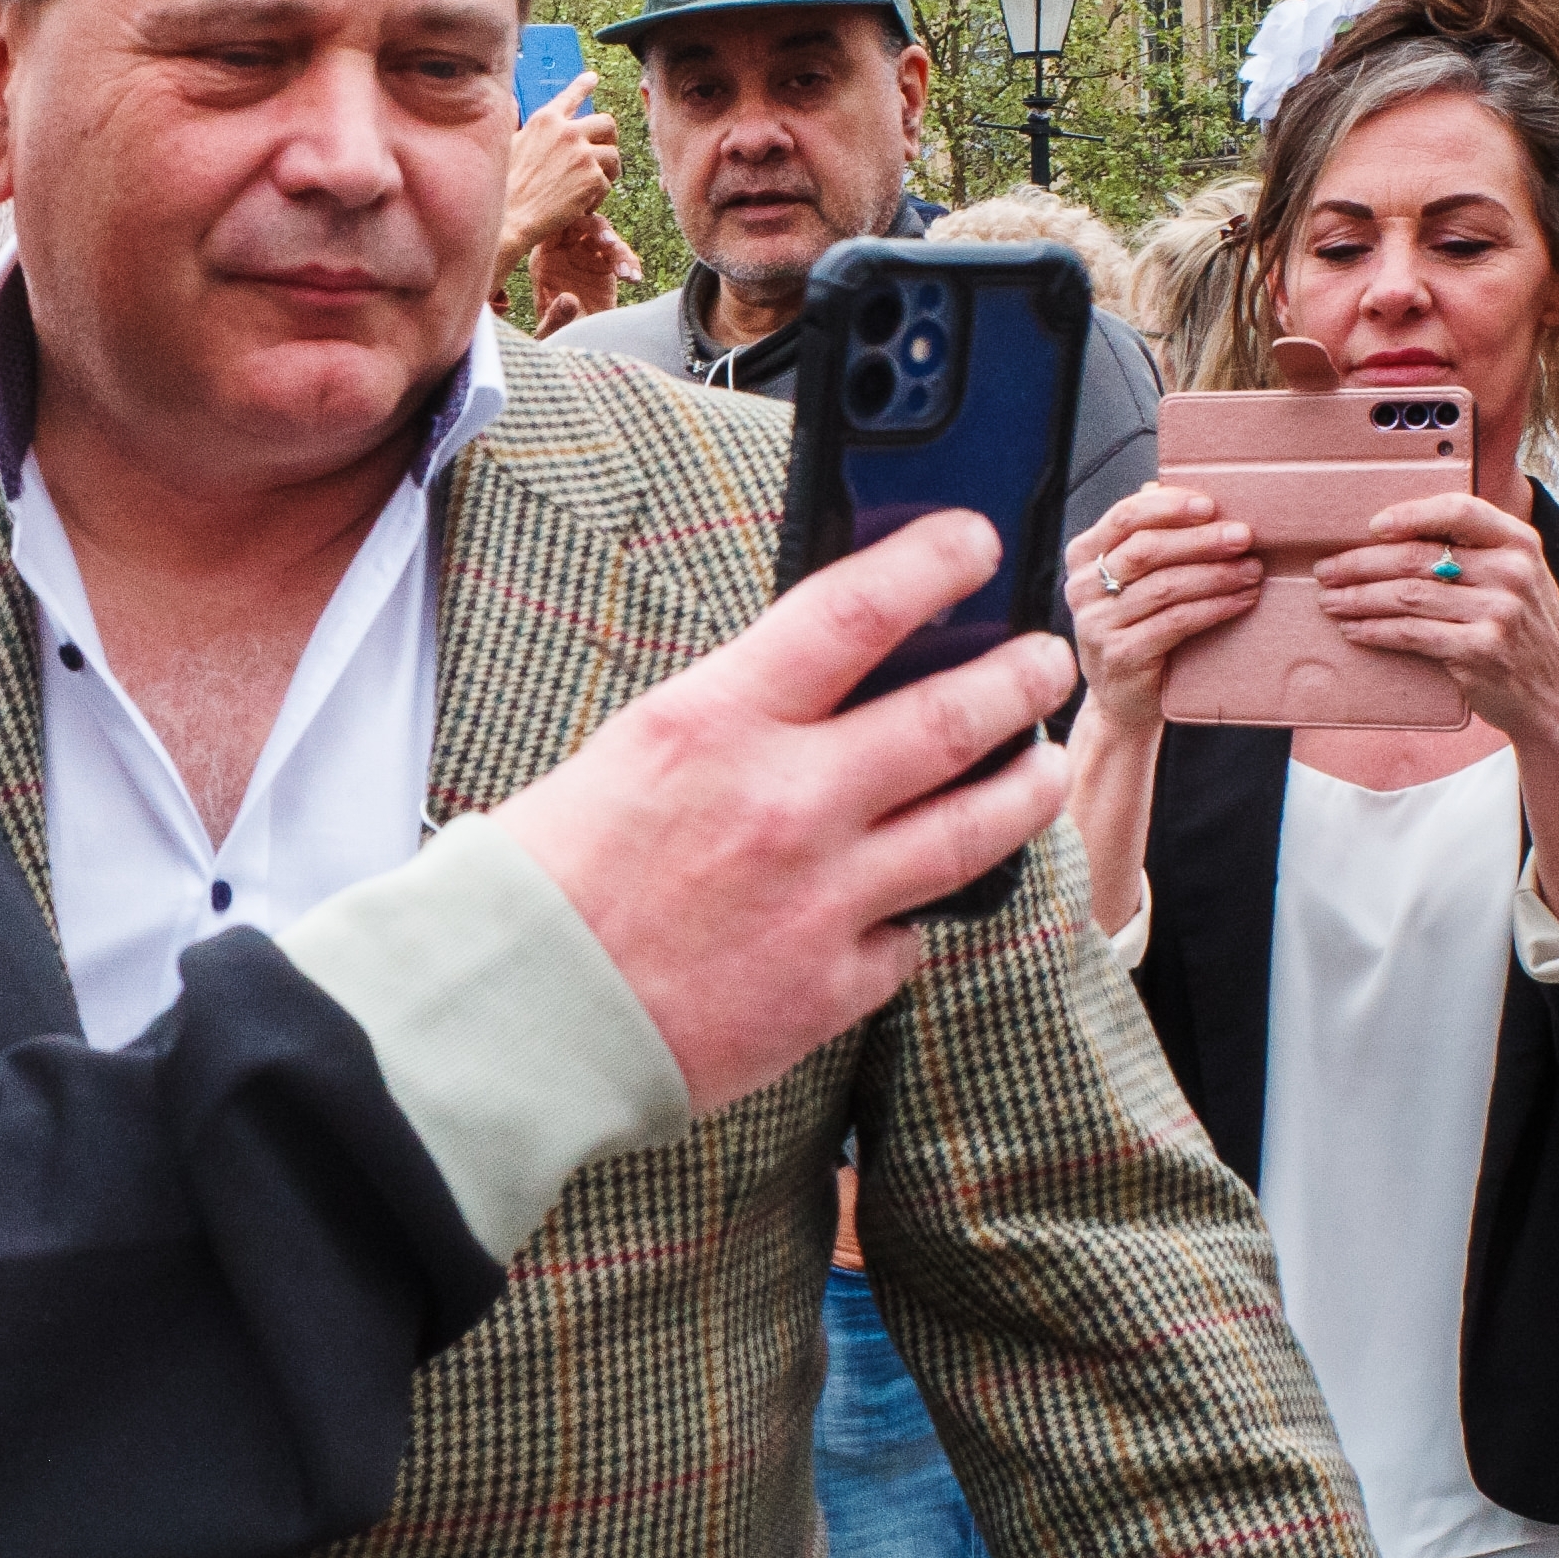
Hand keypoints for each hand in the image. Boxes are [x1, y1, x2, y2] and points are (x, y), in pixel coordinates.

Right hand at [483, 511, 1075, 1107]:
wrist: (514, 1014)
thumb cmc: (552, 878)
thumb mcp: (640, 751)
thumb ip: (742, 715)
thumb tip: (833, 681)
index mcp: (718, 724)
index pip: (857, 610)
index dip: (933, 561)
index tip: (976, 543)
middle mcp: (785, 803)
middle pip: (952, 716)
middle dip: (1019, 679)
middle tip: (1043, 663)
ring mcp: (821, 899)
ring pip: (974, 829)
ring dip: (1025, 788)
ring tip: (1042, 768)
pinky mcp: (830, 987)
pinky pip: (913, 936)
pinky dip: (917, 914)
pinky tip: (915, 901)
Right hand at [496, 78, 623, 286]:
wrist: (509, 218)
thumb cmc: (503, 188)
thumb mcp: (506, 146)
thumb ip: (517, 125)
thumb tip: (507, 101)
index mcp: (544, 121)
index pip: (570, 96)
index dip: (583, 86)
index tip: (593, 78)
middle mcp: (566, 131)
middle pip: (607, 123)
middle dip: (610, 140)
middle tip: (604, 156)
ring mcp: (582, 153)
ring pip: (613, 156)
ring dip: (607, 172)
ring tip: (592, 188)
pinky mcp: (592, 178)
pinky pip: (606, 185)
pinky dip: (597, 198)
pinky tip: (580, 207)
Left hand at [523, 211, 636, 332]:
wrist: (574, 345)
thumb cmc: (555, 336)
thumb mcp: (551, 331)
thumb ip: (556, 316)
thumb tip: (568, 299)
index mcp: (544, 257)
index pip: (553, 227)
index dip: (568, 221)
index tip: (582, 227)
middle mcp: (565, 251)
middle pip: (582, 224)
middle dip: (599, 229)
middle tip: (610, 244)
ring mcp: (587, 257)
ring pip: (606, 237)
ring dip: (619, 250)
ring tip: (625, 273)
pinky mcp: (606, 267)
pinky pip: (622, 255)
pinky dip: (631, 263)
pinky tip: (635, 279)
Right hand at [1067, 478, 1262, 741]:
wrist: (1122, 699)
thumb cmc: (1138, 627)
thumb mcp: (1137, 579)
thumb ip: (1147, 536)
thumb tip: (1165, 485)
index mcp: (1084, 557)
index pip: (1124, 517)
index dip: (1168, 506)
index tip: (1211, 504)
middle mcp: (1082, 588)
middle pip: (1145, 550)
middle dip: (1201, 540)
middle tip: (1244, 537)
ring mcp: (1096, 624)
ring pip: (1164, 587)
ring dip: (1216, 575)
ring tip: (1253, 570)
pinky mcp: (1120, 656)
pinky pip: (1175, 623)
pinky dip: (1214, 608)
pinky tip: (1242, 601)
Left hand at [1310, 489, 1558, 751]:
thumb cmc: (1523, 631)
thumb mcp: (1519, 578)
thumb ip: (1477, 552)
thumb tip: (1397, 536)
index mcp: (1519, 543)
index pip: (1458, 511)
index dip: (1410, 514)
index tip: (1371, 526)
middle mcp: (1511, 572)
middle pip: (1419, 556)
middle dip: (1361, 563)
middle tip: (1326, 570)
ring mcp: (1498, 612)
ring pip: (1407, 595)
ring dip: (1358, 598)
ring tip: (1330, 600)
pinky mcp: (1479, 651)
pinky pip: (1412, 634)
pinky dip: (1375, 631)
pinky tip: (1353, 630)